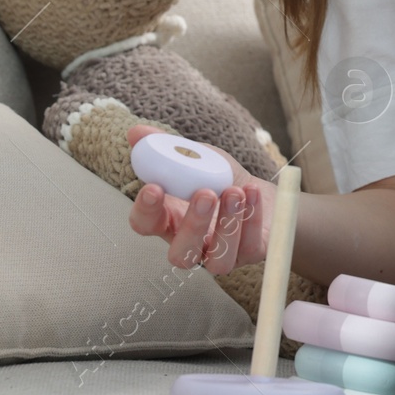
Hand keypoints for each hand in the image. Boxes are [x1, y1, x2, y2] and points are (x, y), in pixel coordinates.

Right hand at [125, 124, 273, 273]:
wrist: (258, 191)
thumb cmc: (221, 178)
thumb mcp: (196, 157)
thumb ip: (169, 147)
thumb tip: (136, 133)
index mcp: (169, 221)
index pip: (145, 225)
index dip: (145, 210)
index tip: (154, 187)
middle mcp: (192, 245)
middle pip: (180, 254)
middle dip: (193, 225)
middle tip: (205, 194)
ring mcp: (221, 256)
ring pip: (218, 261)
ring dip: (227, 225)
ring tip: (235, 191)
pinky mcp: (251, 255)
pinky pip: (249, 247)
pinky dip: (252, 218)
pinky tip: (253, 192)